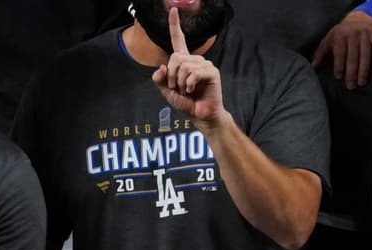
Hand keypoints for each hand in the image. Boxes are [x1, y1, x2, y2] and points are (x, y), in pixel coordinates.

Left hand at [151, 8, 224, 127]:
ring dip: (180, 83)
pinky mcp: (212, 72)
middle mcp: (195, 60)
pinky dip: (189, 84)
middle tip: (176, 88)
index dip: (175, 25)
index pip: (178, 40)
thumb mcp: (167, 92)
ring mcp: (205, 65)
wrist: (201, 116)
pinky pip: (194, 73)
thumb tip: (161, 67)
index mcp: (185, 62)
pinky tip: (193, 91)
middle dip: (171, 75)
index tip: (173, 10)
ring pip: (184, 66)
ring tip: (186, 91)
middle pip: (176, 57)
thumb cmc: (187, 104)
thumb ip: (160, 80)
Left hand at [311, 10, 371, 89]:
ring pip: (366, 55)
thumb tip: (313, 67)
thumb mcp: (329, 40)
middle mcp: (353, 33)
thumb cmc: (342, 34)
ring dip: (363, 71)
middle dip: (351, 73)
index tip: (338, 78)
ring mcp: (366, 34)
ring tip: (361, 83)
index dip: (339, 66)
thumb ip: (321, 53)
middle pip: (353, 56)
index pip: (340, 52)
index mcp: (340, 34)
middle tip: (350, 86)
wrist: (360, 19)